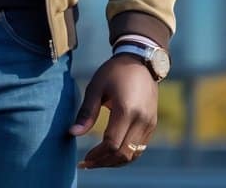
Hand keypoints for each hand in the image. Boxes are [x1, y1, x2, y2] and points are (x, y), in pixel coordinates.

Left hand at [69, 54, 157, 168]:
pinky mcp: (152, 124)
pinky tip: (110, 153)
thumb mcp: (96, 88)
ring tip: (97, 161)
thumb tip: (73, 133)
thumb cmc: (113, 72)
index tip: (83, 159)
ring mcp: (149, 123)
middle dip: (104, 162)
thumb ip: (86, 112)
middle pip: (123, 154)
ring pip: (133, 154)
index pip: (112, 144)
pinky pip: (139, 148)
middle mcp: (141, 119)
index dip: (97, 155)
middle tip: (87, 164)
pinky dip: (125, 155)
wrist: (140, 61)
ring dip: (115, 162)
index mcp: (126, 110)